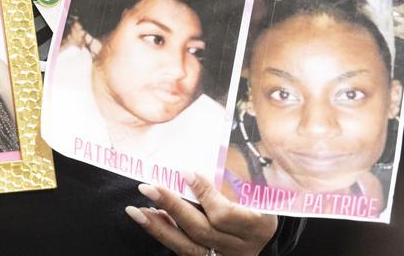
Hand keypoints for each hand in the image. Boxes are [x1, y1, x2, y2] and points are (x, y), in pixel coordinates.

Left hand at [125, 173, 276, 255]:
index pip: (224, 214)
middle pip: (202, 231)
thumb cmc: (261, 203)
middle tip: (148, 188)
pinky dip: (165, 234)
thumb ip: (235, 175)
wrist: (268, 237)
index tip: (185, 172)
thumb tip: (201, 157)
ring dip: (159, 227)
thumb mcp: (259, 190)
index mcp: (257, 225)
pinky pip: (184, 251)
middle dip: (172, 207)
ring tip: (136, 210)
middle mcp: (241, 247)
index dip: (204, 193)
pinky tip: (150, 218)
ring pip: (188, 247)